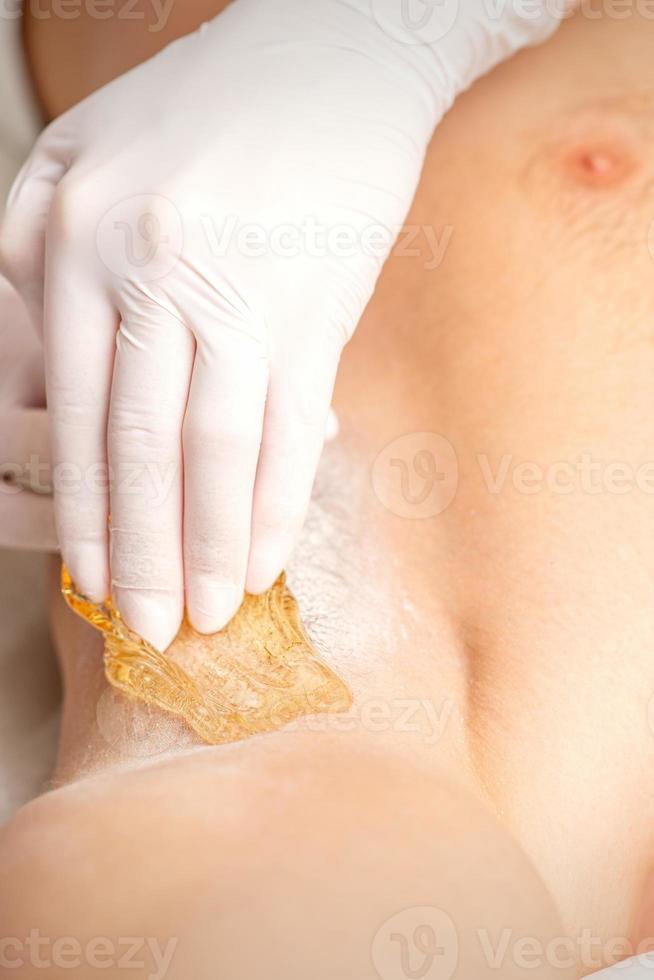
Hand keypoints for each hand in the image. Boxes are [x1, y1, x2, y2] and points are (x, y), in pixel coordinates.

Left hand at [0, 0, 566, 649]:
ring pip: (219, 450)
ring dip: (212, 547)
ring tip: (209, 612)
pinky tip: (266, 557)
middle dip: (145, 554)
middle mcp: (156, 272)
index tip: (94, 579)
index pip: (83, 409)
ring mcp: (245, 290)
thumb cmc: (202, 109)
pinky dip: (277, 502)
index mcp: (84, 242)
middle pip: (146, 445)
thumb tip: (31, 381)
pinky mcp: (320, 305)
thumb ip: (32, 255)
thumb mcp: (82, 152)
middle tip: (150, 630)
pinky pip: (294, 427)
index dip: (91, 508)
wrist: (335, 59)